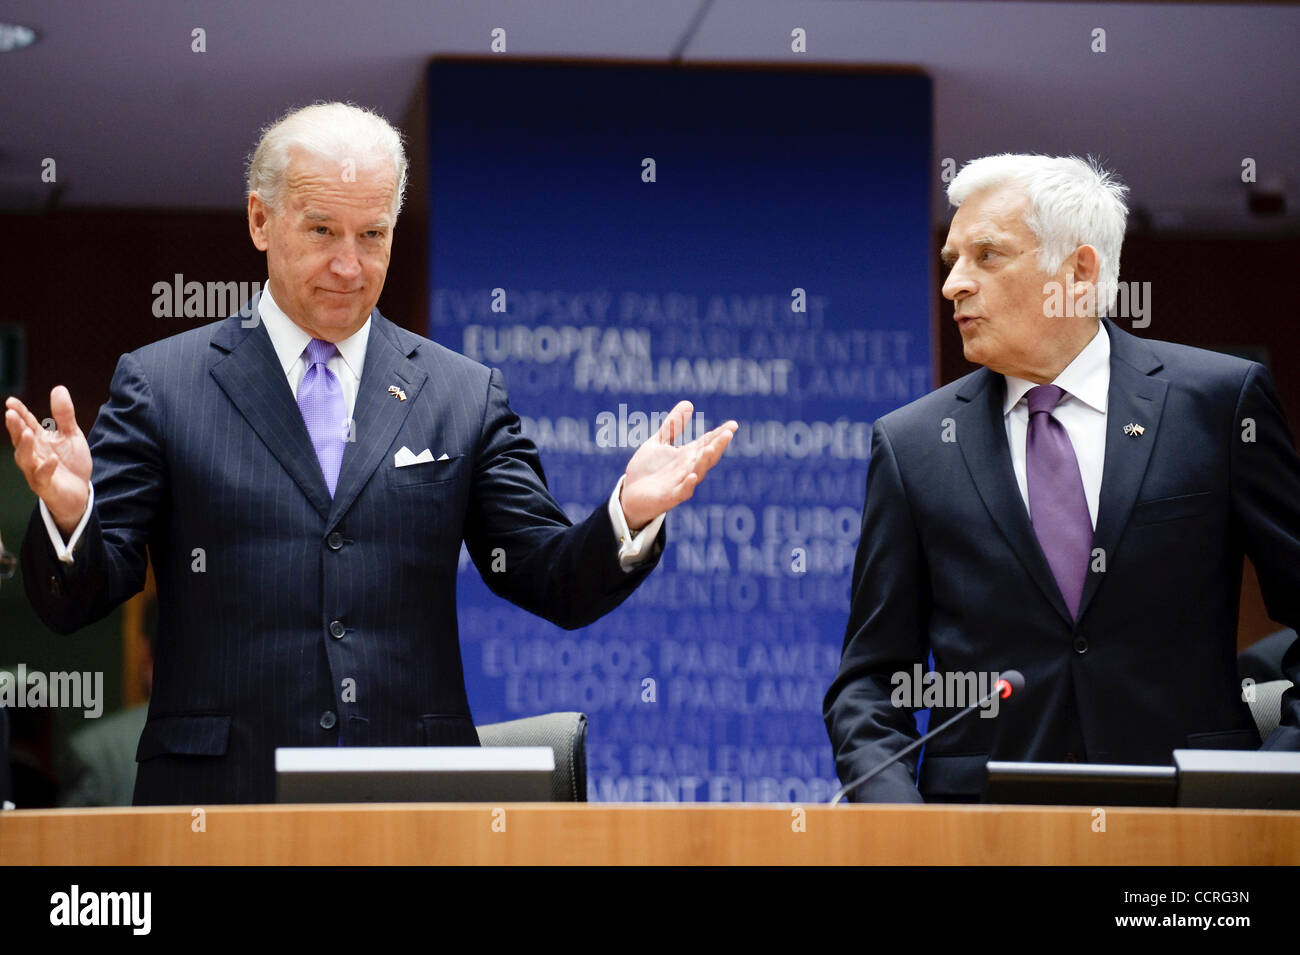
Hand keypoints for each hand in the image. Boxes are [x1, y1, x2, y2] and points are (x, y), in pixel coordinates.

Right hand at [5, 387, 92, 535]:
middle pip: (21, 440)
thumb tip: (58, 388)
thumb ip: (64, 415)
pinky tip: (52, 459)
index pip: (26, 424)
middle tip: (11, 414)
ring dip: (25, 446)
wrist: (79, 492)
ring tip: (28, 433)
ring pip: (25, 459)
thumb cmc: (70, 462)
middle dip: (16, 428)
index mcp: (38, 440)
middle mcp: (33, 454)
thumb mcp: (71, 435)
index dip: (19, 413)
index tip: (11, 401)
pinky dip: (46, 468)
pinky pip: (42, 477)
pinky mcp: (46, 486)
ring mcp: (36, 471)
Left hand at [620, 400, 737, 530]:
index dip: (719, 434)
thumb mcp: (659, 442)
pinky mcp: (670, 497)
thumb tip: (689, 403)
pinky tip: (693, 476)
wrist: (630, 494)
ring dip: (704, 461)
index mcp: (687, 455)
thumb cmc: (647, 469)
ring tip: (711, 448)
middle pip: (707, 456)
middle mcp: (688, 469)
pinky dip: (688, 484)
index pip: (707, 443)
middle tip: (728, 433)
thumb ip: (673, 426)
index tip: (733, 425)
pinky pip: (682, 491)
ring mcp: (681, 483)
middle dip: (718, 445)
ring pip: (698, 472)